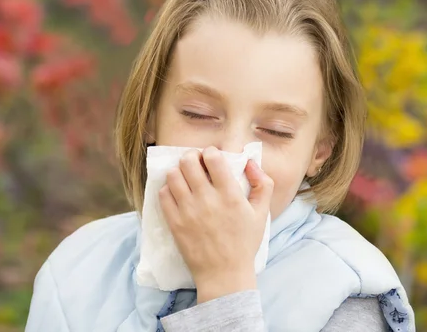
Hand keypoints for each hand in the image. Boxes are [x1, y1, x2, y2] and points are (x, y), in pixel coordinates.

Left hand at [159, 146, 272, 302]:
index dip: (210, 152)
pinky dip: (169, 189)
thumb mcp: (262, 213)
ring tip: (186, 179)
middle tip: (197, 165)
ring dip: (179, 172)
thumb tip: (250, 162)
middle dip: (192, 158)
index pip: (212, 157)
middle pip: (188, 161)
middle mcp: (207, 200)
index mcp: (230, 195)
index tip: (212, 158)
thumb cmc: (244, 243)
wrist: (224, 274)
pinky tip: (178, 194)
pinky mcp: (175, 223)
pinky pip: (163, 194)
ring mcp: (188, 211)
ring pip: (173, 175)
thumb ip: (263, 184)